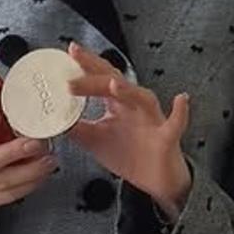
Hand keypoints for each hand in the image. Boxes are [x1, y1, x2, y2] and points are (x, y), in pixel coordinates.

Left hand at [63, 43, 193, 215]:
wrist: (155, 181)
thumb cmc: (130, 155)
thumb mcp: (94, 140)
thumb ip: (75, 127)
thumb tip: (51, 117)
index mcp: (117, 104)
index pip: (99, 79)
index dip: (85, 66)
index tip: (68, 53)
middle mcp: (135, 106)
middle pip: (116, 82)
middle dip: (96, 73)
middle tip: (75, 65)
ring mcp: (152, 120)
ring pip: (142, 98)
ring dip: (129, 91)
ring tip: (112, 85)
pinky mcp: (167, 138)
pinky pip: (176, 124)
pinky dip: (180, 113)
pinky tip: (182, 100)